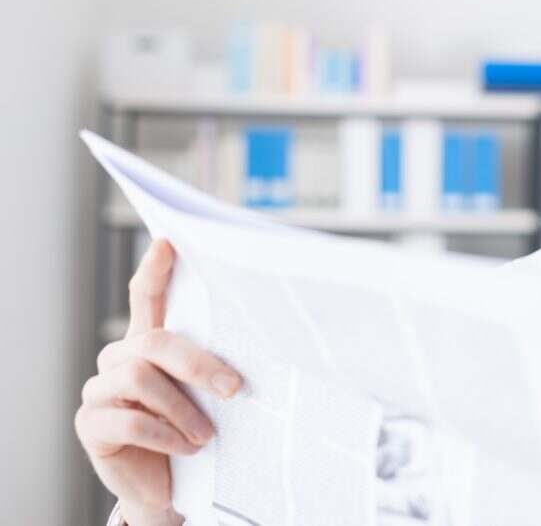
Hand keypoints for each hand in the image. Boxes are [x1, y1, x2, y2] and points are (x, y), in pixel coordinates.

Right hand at [75, 239, 242, 525]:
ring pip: (142, 379)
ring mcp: (100, 390)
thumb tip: (261, 337)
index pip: (146, 297)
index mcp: (149, 343)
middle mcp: (119, 358)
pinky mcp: (91, 424)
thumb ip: (216, 364)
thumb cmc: (195, 430)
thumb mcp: (208, 395)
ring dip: (184, 409)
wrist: (170, 487)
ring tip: (208, 435)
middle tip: (235, 389)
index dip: (154, 270)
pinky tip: (186, 448)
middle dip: (199, 364)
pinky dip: (166, 434)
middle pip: (156, 342)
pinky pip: (130, 421)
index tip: (167, 243)